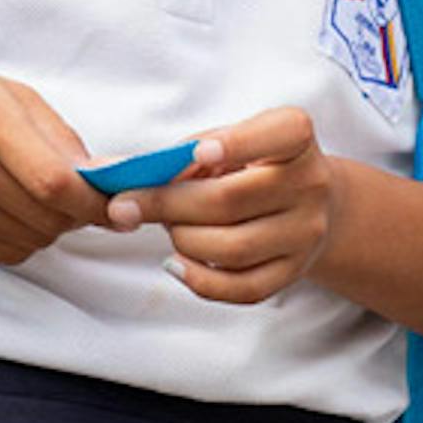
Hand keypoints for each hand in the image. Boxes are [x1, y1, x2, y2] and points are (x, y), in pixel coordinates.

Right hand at [0, 60, 106, 264]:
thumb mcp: (6, 93)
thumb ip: (60, 138)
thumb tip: (107, 178)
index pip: (57, 184)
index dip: (96, 203)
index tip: (119, 205)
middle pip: (49, 217)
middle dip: (77, 213)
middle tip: (77, 194)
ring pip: (32, 240)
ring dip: (51, 226)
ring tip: (38, 196)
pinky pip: (5, 252)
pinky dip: (23, 237)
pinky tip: (12, 209)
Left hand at [114, 107, 340, 304]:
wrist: (304, 203)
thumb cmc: (248, 165)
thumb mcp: (223, 142)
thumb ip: (178, 155)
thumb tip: (111, 173)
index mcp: (295, 137)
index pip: (280, 134)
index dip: (237, 143)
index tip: (197, 152)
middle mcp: (310, 184)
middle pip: (230, 200)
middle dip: (168, 204)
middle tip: (129, 205)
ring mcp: (306, 233)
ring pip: (231, 249)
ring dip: (182, 241)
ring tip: (170, 228)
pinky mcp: (294, 272)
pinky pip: (242, 289)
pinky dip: (199, 281)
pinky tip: (176, 264)